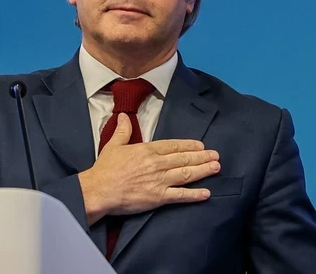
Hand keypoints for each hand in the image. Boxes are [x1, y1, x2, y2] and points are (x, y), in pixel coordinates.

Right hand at [78, 113, 220, 224]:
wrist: (99, 190)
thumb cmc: (105, 169)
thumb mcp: (113, 145)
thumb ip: (123, 131)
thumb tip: (124, 116)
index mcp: (147, 150)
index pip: (173, 145)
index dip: (189, 145)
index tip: (200, 145)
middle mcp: (157, 164)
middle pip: (184, 159)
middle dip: (202, 157)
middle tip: (216, 155)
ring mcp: (159, 181)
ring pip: (186, 175)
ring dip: (203, 170)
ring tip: (216, 168)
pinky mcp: (158, 197)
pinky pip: (180, 196)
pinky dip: (194, 195)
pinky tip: (206, 193)